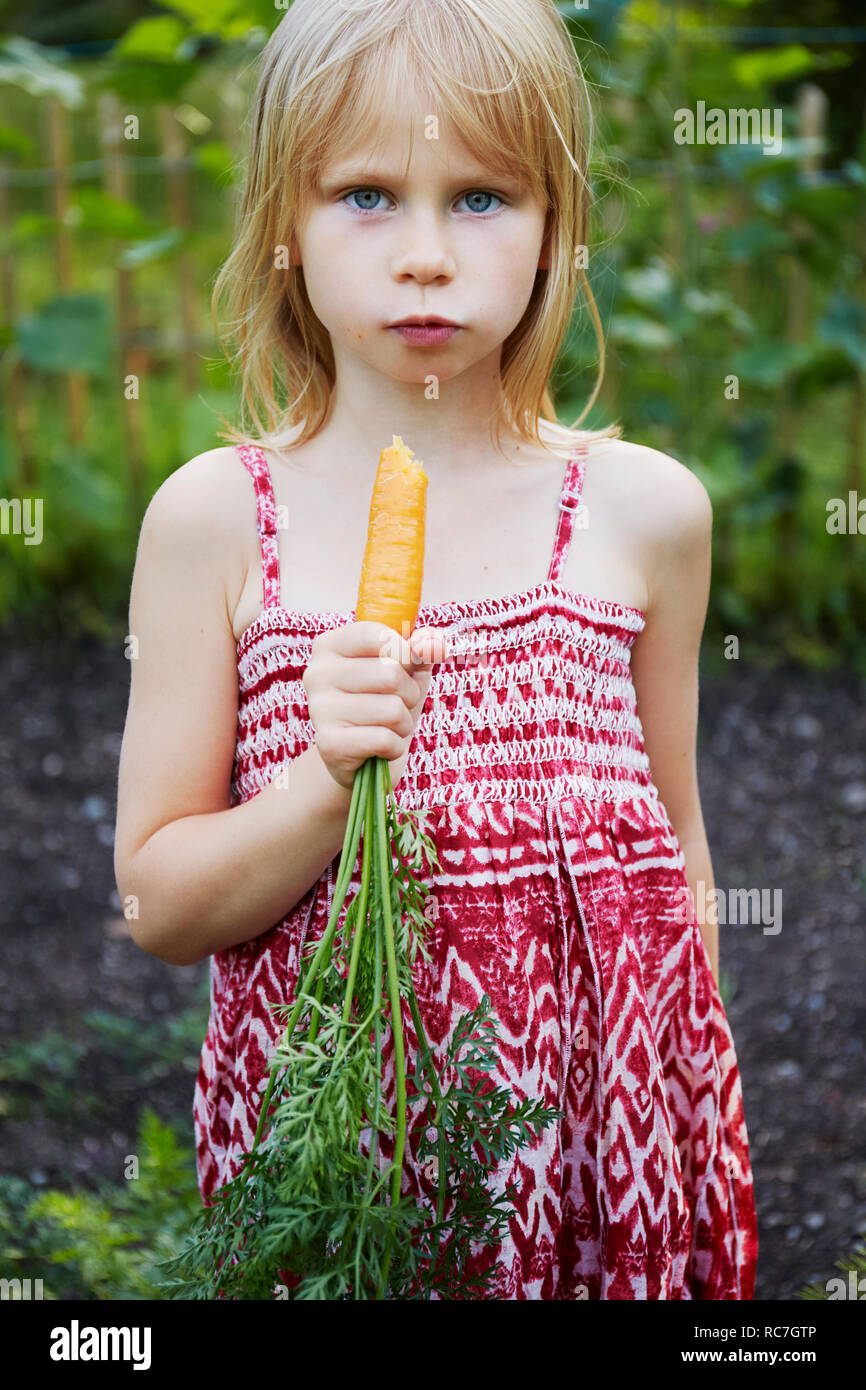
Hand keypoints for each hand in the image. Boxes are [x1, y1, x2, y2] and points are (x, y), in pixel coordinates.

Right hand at [302, 621, 450, 791]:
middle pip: (390, 674)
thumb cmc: (384, 701)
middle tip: (397, 703)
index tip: (406, 665)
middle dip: (409, 694)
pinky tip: (380, 747)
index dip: (405, 652)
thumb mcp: (407, 668)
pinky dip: (394, 746)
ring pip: (391, 709)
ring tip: (387, 726)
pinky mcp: (329, 744)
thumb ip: (422, 648)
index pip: (377, 635)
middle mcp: (317, 673)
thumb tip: (433, 644)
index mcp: (330, 645)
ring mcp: (319, 709)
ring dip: (403, 722)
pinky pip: (384, 740)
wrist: (361, 755)